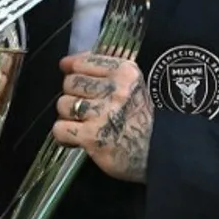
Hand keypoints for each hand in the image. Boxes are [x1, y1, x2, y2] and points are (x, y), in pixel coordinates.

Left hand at [52, 53, 153, 182]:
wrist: (158, 155)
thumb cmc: (140, 119)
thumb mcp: (130, 86)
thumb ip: (101, 71)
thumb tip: (65, 63)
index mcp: (125, 72)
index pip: (82, 63)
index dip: (74, 72)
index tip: (75, 80)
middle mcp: (116, 90)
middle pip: (70, 83)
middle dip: (74, 97)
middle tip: (87, 110)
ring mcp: (104, 114)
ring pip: (63, 105)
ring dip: (69, 117)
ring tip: (84, 124)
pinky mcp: (93, 137)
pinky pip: (59, 128)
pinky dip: (64, 135)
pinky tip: (77, 138)